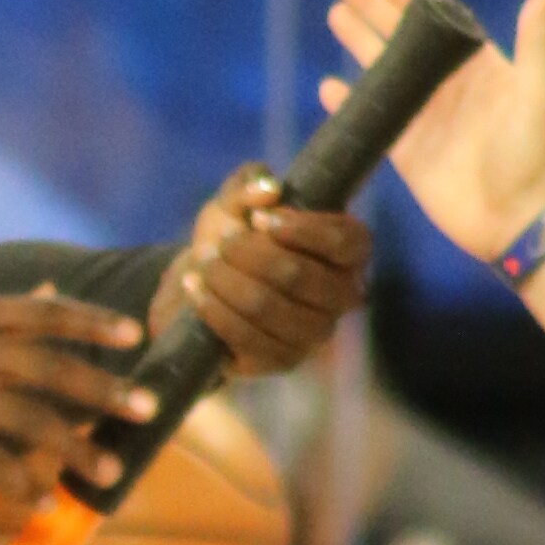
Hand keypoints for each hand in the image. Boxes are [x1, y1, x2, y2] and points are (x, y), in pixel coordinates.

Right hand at [0, 285, 151, 479]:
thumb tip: (54, 292)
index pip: (45, 314)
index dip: (92, 324)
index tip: (136, 338)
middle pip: (49, 367)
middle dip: (104, 389)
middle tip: (148, 409)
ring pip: (27, 420)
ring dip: (75, 450)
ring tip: (110, 474)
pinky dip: (18, 484)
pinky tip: (39, 503)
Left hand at [172, 172, 373, 378]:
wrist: (202, 284)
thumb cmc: (232, 235)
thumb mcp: (234, 201)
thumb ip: (249, 184)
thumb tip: (269, 188)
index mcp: (350, 252)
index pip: (345, 243)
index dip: (300, 229)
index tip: (259, 218)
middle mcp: (343, 297)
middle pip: (298, 275)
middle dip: (248, 253)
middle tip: (220, 239)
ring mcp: (314, 334)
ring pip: (267, 306)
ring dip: (225, 280)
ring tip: (203, 262)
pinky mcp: (282, 361)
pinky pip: (246, 338)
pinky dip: (214, 309)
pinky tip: (195, 289)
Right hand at [324, 0, 544, 267]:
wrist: (515, 219)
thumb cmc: (530, 153)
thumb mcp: (537, 91)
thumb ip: (537, 40)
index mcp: (475, 63)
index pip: (434, 14)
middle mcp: (445, 84)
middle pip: (399, 34)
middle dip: (371, 4)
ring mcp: (423, 116)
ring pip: (382, 69)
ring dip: (357, 41)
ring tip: (334, 13)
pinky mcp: (405, 151)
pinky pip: (372, 119)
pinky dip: (349, 103)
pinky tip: (328, 85)